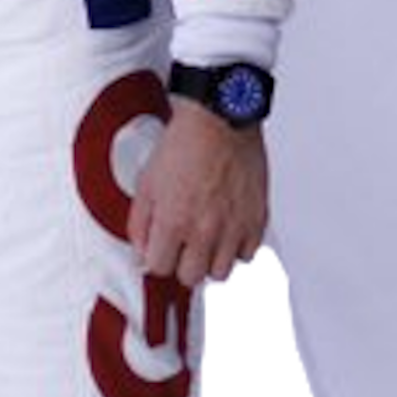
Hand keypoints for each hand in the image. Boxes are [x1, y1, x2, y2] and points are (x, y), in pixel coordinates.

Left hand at [128, 104, 268, 289]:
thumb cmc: (185, 144)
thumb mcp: (146, 183)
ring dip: (211, 261)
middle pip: (190, 277)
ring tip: (207, 242)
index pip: (159, 268)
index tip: (161, 249)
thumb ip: (139, 224)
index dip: (158, 258)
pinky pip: (249, 255)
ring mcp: (233, 227)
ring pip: (221, 273)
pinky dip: (238, 249)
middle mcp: (204, 230)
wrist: (220, 120)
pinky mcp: (257, 219)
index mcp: (173, 221)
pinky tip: (229, 233)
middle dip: (183, 264)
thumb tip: (140, 251)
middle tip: (183, 246)